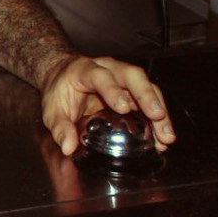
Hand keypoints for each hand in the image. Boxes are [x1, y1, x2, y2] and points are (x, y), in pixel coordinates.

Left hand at [40, 56, 175, 157]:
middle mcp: (109, 69)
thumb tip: (69, 147)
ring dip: (159, 110)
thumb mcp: (52, 110)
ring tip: (165, 136)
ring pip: (147, 86)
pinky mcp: (133, 89)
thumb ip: (60, 128)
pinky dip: (158, 118)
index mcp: (86, 70)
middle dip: (147, 96)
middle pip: (133, 76)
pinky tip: (162, 136)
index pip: (101, 76)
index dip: (113, 90)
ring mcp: (124, 77)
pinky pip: (150, 99)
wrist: (63, 76)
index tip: (123, 108)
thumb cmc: (59, 90)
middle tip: (157, 117)